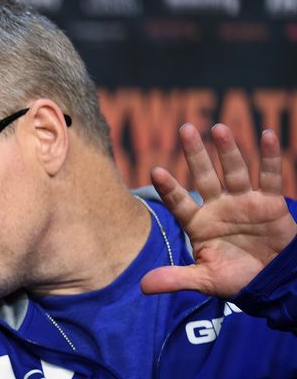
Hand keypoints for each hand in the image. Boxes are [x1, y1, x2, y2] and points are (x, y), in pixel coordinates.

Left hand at [141, 123, 296, 297]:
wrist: (273, 284)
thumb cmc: (236, 280)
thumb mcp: (205, 280)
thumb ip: (175, 279)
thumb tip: (142, 287)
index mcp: (198, 223)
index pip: (179, 202)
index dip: (169, 188)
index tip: (155, 171)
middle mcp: (218, 207)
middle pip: (203, 176)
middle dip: (194, 154)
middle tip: (184, 129)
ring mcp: (243, 202)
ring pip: (233, 171)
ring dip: (227, 150)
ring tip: (218, 128)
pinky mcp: (271, 203)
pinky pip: (270, 177)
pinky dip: (268, 157)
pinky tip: (265, 135)